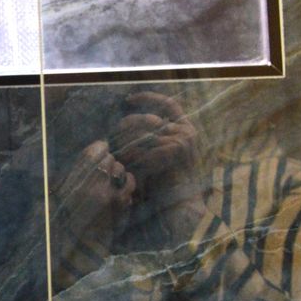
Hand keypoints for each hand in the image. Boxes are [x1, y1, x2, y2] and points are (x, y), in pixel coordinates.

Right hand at [53, 139, 135, 257]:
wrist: (68, 255)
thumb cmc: (53, 226)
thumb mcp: (47, 198)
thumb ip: (60, 178)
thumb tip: (74, 162)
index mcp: (74, 180)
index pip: (94, 152)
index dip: (97, 149)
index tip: (98, 150)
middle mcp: (94, 187)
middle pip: (110, 160)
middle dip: (106, 162)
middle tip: (101, 168)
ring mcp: (111, 198)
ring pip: (123, 172)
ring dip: (118, 173)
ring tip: (111, 179)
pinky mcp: (122, 210)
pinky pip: (130, 188)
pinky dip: (126, 186)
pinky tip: (119, 191)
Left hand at [109, 91, 203, 230]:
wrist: (177, 203)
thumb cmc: (162, 182)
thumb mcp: (153, 154)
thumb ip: (146, 138)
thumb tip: (123, 123)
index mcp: (185, 129)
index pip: (167, 103)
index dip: (148, 97)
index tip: (128, 99)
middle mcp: (187, 130)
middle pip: (147, 120)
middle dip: (126, 130)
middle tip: (113, 142)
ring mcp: (183, 138)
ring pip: (143, 134)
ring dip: (127, 148)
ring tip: (121, 161)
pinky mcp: (177, 148)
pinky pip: (146, 147)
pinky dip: (135, 158)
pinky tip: (130, 168)